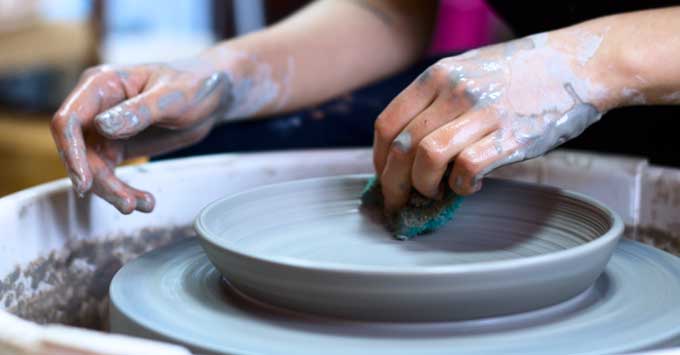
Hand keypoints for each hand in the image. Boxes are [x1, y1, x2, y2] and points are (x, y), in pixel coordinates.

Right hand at [51, 60, 230, 213]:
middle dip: (98, 180)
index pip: (68, 119)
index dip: (70, 152)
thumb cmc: (194, 83)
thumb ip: (139, 111)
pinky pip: (109, 173)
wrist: (213, 94)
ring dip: (113, 190)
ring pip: (93, 167)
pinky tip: (145, 201)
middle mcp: (96, 106)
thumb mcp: (172, 97)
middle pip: (78, 150)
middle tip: (127, 203)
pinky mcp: (118, 145)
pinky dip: (124, 190)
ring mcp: (105, 128)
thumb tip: (102, 126)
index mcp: (101, 85)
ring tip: (143, 204)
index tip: (84, 181)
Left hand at [373, 30, 611, 210]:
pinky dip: (461, 187)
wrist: (579, 63)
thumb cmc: (520, 73)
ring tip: (434, 193)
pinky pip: (467, 169)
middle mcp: (454, 91)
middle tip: (399, 200)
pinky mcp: (511, 136)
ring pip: (427, 158)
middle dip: (393, 183)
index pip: (387, 123)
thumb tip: (407, 146)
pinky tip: (469, 186)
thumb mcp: (467, 70)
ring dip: (423, 186)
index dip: (378, 158)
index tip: (384, 176)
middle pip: (401, 147)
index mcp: (438, 75)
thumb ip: (436, 100)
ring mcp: (482, 112)